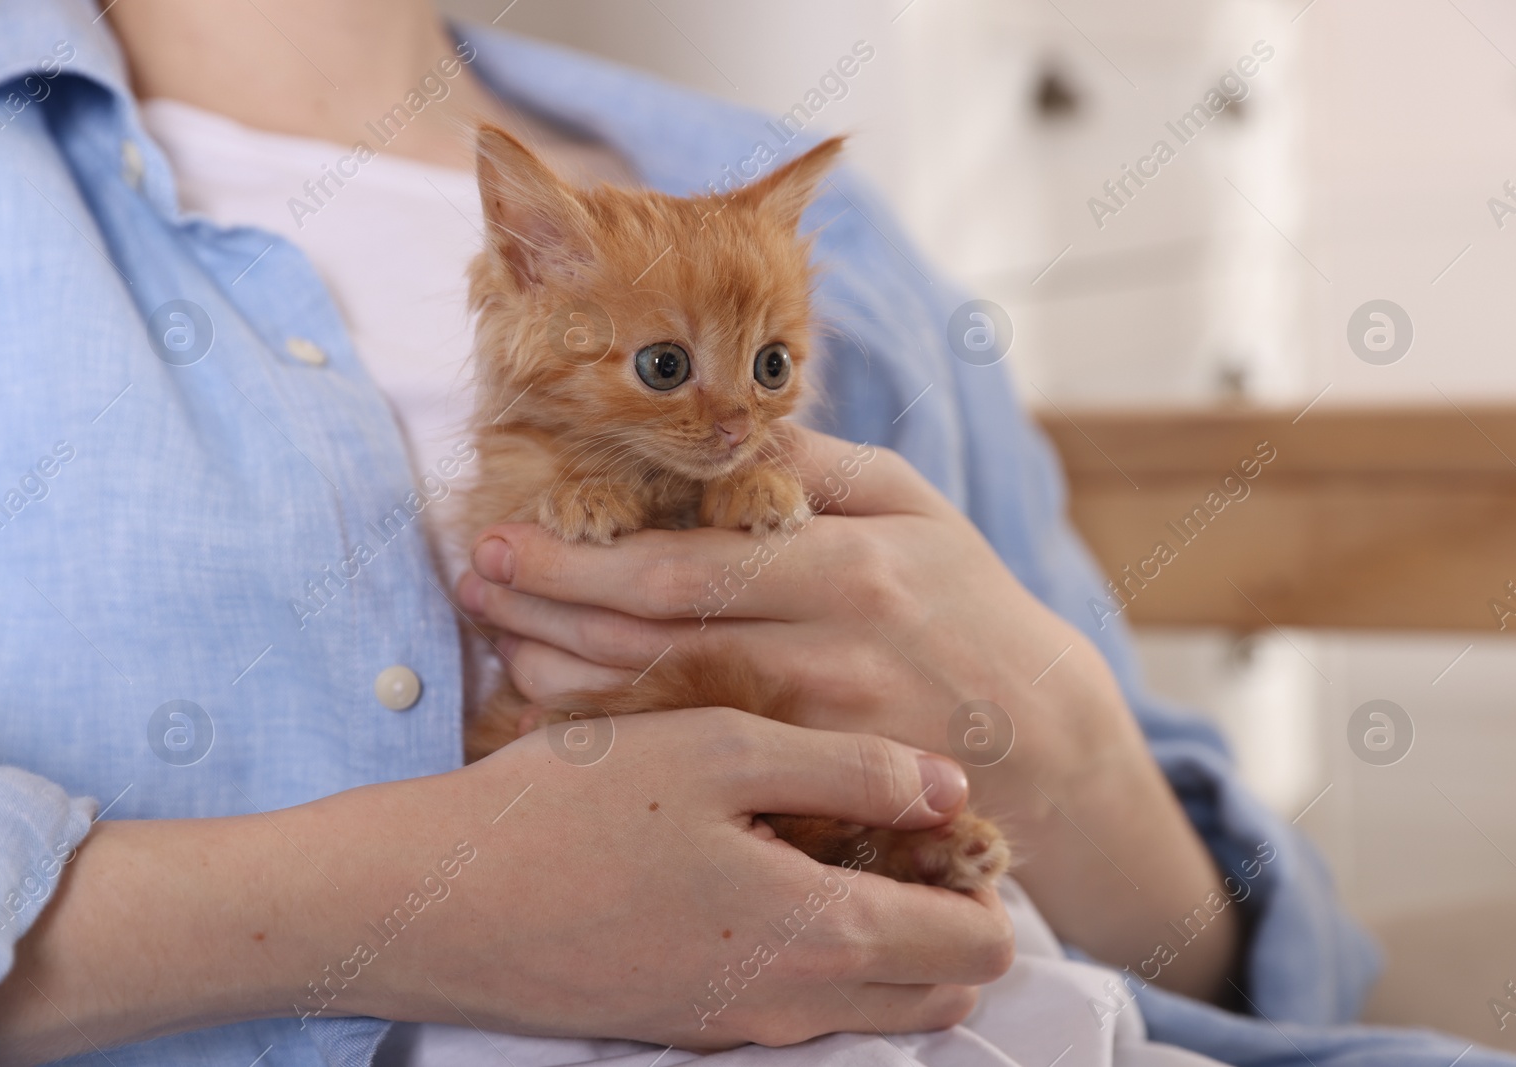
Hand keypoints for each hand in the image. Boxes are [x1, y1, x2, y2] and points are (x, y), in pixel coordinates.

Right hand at [366, 709, 1011, 1044]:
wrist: (432, 902)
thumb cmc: (573, 809)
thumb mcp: (720, 752)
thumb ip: (850, 770)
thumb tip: (948, 786)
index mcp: (823, 937)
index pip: (982, 950)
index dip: (985, 879)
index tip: (943, 814)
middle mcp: (795, 1004)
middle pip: (941, 989)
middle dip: (947, 915)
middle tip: (894, 828)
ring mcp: (739, 1025)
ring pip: (871, 1001)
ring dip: (881, 932)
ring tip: (823, 835)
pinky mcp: (688, 1023)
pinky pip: (797, 1000)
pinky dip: (813, 947)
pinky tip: (752, 866)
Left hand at [459, 426, 1241, 1002]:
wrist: (1044, 737)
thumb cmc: (968, 604)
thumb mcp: (915, 506)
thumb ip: (816, 464)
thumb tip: (720, 426)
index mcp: (845, 566)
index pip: (678, 566)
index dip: (574, 561)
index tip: (498, 542)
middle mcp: (828, 654)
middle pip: (648, 640)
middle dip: (542, 616)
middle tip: (471, 590)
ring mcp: (820, 736)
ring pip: (657, 713)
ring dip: (561, 683)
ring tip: (498, 650)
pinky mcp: (816, 795)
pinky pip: (696, 770)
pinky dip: (620, 746)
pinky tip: (565, 724)